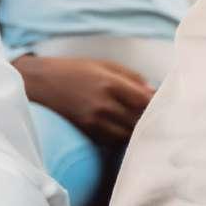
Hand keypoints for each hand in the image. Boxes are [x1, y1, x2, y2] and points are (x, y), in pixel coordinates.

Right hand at [13, 54, 153, 142]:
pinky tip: (127, 132)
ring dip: (139, 132)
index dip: (160, 105)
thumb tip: (154, 92)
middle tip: (163, 120)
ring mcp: (94, 122)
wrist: (37, 83)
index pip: (145, 101)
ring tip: (146, 128)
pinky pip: (114, 141)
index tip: (169, 106)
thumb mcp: (102, 64)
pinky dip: (123, 137)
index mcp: (109, 83)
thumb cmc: (72, 70)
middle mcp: (103, 105)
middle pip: (139, 120)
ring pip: (128, 135)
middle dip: (152, 120)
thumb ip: (131, 77)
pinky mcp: (87, 133)